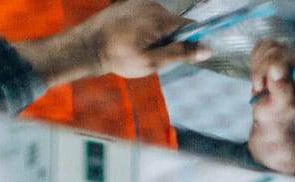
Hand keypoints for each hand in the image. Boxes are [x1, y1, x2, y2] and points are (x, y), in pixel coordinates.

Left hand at [20, 0, 210, 86]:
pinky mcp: (130, 5)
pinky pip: (146, 18)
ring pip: (159, 23)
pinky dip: (143, 30)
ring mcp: (140, 3)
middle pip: (174, 25)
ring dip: (155, 37)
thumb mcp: (152, 62)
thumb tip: (207, 48)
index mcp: (161, 18)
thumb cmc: (118, 57)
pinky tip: (130, 41)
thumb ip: (180, 54)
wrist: (87, 46)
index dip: (190, 43)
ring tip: (137, 50)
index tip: (181, 57)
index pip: (190, 27)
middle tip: (151, 58)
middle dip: (168, 42)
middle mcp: (153, 5)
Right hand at [246, 39, 294, 175]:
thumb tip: (278, 69)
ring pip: (267, 48)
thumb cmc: (278, 120)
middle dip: (264, 72)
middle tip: (263, 90)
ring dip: (258, 68)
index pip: (290, 61)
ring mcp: (292, 54)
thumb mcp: (278, 110)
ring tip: (262, 86)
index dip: (275, 74)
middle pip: (276, 51)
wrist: (272, 122)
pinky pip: (261, 47)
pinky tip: (261, 78)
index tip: (270, 87)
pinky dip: (255, 63)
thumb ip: (280, 89)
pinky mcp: (279, 51)